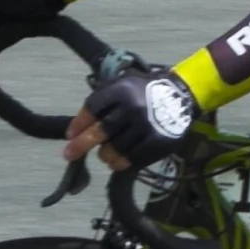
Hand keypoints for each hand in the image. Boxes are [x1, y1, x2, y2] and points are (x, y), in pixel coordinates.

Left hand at [74, 69, 197, 170]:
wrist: (180, 95)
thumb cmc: (143, 91)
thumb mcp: (122, 84)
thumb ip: (101, 102)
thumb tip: (76, 131)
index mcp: (122, 89)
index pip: (92, 108)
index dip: (78, 124)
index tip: (70, 135)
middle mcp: (133, 107)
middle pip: (100, 131)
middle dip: (81, 145)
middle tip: (69, 155)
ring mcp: (147, 126)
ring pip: (114, 149)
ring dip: (105, 155)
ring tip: (105, 155)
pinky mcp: (158, 142)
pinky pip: (132, 159)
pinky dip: (120, 163)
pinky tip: (117, 162)